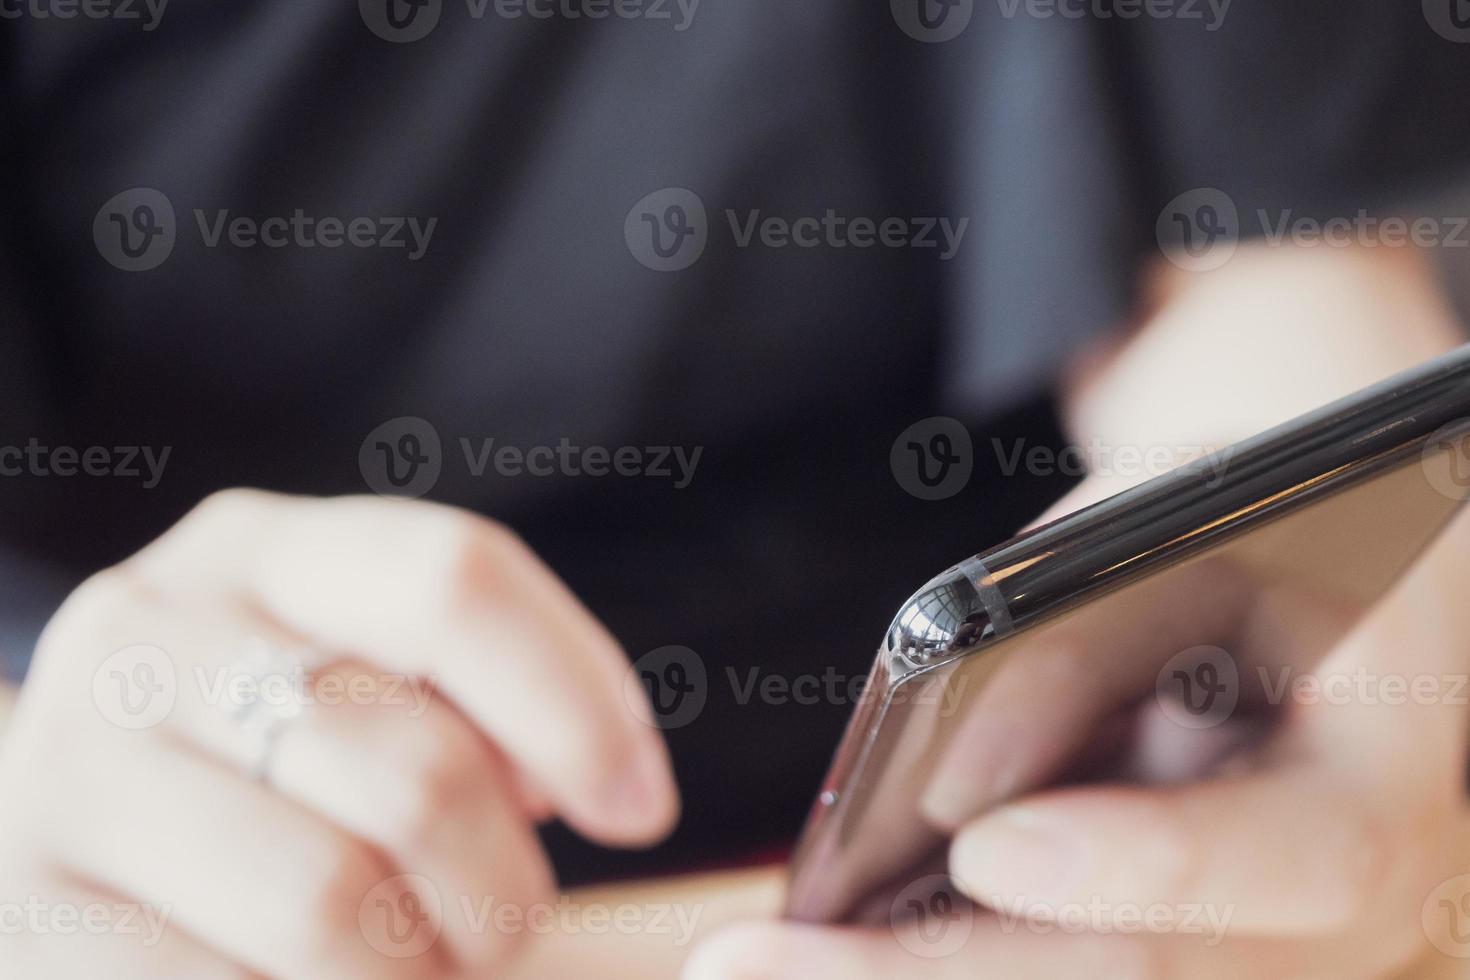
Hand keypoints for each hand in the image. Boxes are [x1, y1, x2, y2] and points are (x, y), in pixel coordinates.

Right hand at [0, 490, 677, 978]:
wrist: (98, 852)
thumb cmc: (284, 773)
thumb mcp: (377, 685)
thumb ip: (485, 700)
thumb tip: (610, 781)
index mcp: (260, 550)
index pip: (455, 579)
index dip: (579, 704)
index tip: (640, 809)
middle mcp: (148, 635)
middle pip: (420, 768)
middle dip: (503, 885)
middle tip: (497, 923)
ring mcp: (71, 777)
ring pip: (336, 903)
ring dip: (423, 969)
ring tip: (414, 963)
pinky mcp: (34, 925)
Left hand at [684, 498, 1469, 978]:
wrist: (1313, 616)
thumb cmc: (1253, 546)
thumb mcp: (1189, 539)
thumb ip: (1086, 646)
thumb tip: (949, 797)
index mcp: (1378, 788)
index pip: (1298, 861)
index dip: (1143, 864)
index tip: (982, 850)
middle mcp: (1332, 923)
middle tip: (743, 965)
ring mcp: (1249, 966)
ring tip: (740, 969)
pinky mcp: (1174, 965)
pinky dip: (927, 975)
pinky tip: (813, 959)